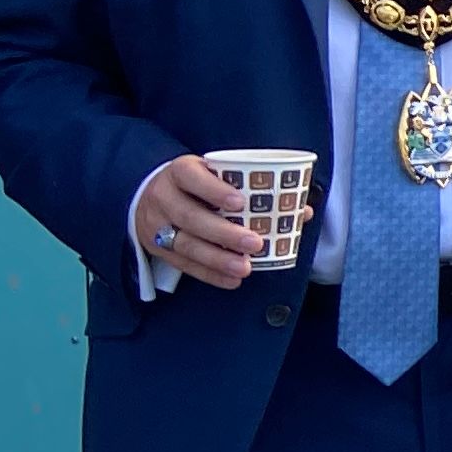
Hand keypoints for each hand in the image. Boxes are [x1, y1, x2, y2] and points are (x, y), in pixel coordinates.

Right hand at [134, 156, 264, 292]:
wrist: (148, 196)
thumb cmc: (197, 184)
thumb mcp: (215, 175)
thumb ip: (252, 189)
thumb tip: (303, 211)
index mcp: (180, 171)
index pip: (191, 176)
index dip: (213, 189)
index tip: (241, 202)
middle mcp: (163, 197)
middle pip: (190, 216)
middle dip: (224, 233)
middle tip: (255, 243)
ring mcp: (156, 224)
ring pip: (185, 244)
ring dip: (217, 259)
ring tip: (245, 267)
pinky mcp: (156, 248)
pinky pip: (182, 264)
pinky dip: (209, 274)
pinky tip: (231, 279)